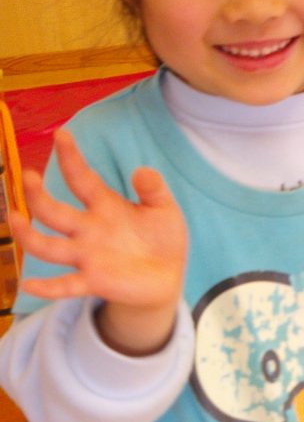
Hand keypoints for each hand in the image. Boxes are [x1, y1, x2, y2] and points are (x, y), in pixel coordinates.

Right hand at [11, 130, 187, 353]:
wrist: (170, 274)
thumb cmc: (162, 237)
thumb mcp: (163, 209)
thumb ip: (154, 189)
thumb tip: (142, 170)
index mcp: (104, 206)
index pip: (82, 178)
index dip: (71, 157)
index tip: (61, 134)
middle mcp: (88, 229)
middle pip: (54, 211)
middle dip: (38, 195)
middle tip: (29, 175)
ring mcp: (87, 256)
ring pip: (48, 246)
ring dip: (29, 236)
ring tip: (15, 219)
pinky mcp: (93, 281)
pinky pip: (65, 285)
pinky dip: (48, 287)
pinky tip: (29, 285)